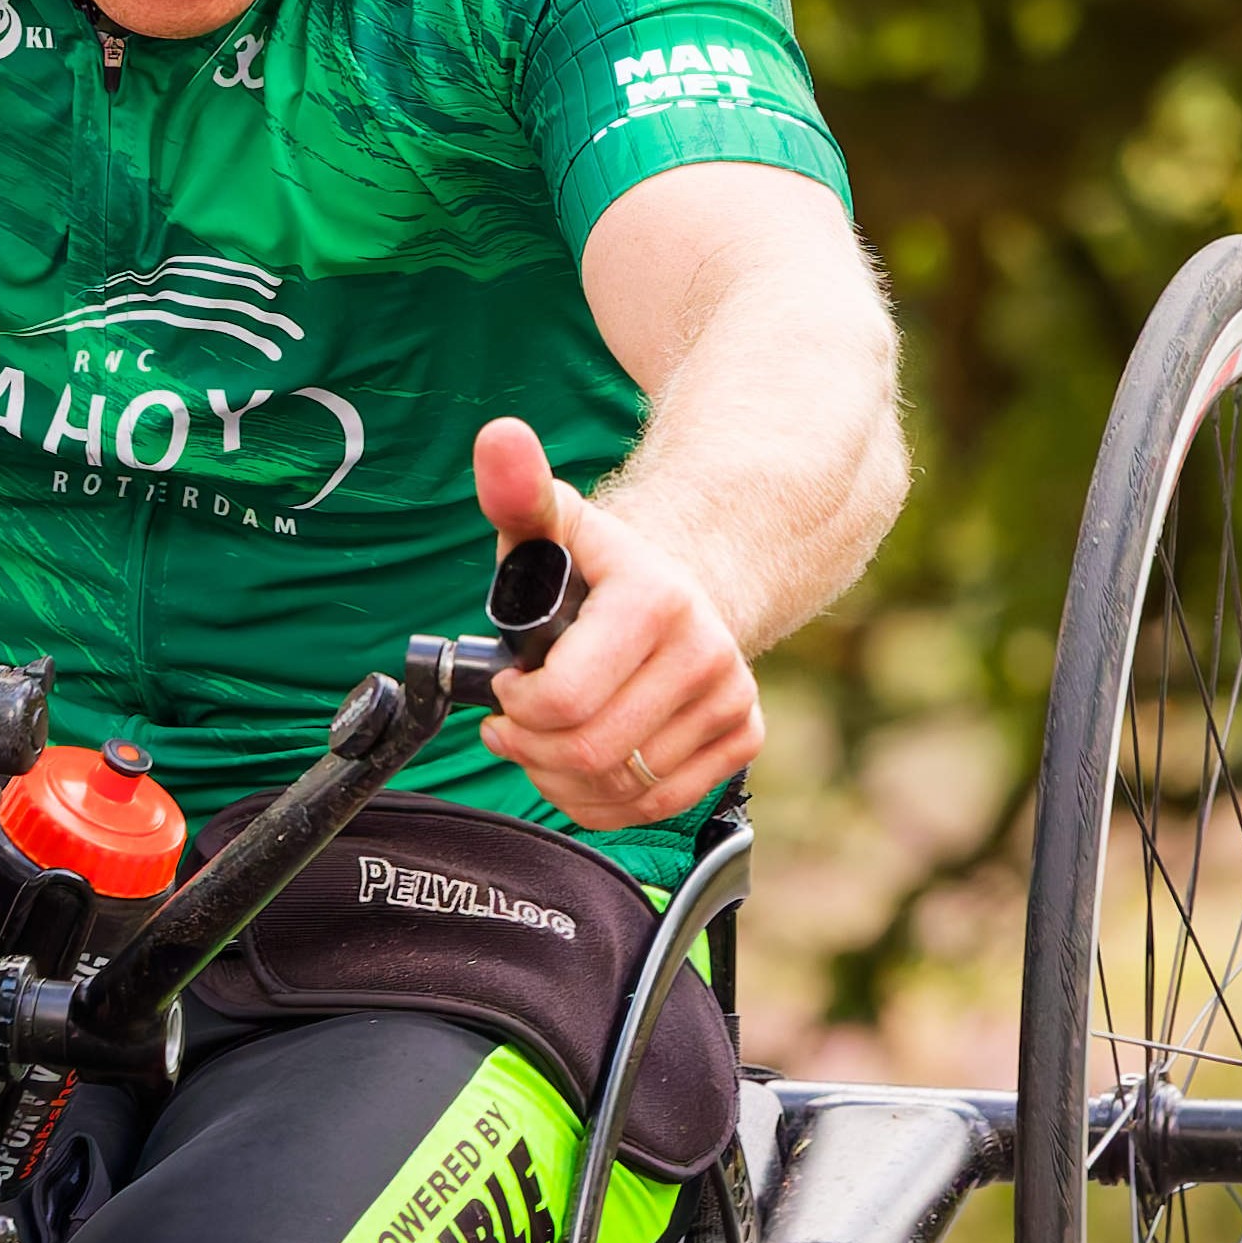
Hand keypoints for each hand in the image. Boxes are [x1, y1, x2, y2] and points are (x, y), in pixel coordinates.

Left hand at [468, 417, 758, 829]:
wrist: (690, 579)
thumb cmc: (600, 567)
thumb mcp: (552, 524)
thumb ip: (515, 489)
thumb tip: (497, 439)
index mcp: (655, 599)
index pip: (562, 699)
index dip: (515, 704)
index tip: (507, 682)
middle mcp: (706, 651)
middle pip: (590, 751)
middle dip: (532, 745)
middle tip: (512, 722)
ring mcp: (731, 697)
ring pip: (620, 786)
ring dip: (561, 776)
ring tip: (543, 739)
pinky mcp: (744, 736)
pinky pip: (658, 804)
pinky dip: (607, 800)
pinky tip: (583, 766)